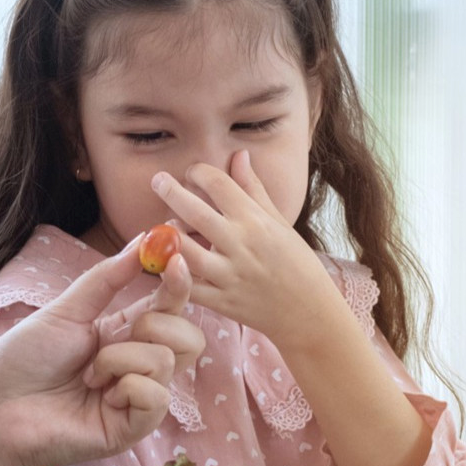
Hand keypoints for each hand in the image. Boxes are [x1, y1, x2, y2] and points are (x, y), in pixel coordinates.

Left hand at [0, 237, 203, 465]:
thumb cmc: (22, 360)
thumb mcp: (66, 310)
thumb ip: (107, 279)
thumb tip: (143, 240)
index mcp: (123, 334)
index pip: (170, 307)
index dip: (179, 283)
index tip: (175, 259)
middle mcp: (136, 366)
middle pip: (189, 337)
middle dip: (158, 323)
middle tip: (119, 332)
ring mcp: (137, 398)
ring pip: (167, 361)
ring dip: (121, 358)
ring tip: (88, 375)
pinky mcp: (133, 428)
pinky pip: (156, 396)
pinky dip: (127, 387)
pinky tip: (99, 397)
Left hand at [151, 149, 348, 345]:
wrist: (308, 311)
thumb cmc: (296, 262)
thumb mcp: (279, 221)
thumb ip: (253, 188)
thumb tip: (239, 154)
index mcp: (255, 220)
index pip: (218, 184)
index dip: (199, 172)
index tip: (193, 172)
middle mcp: (240, 244)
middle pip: (195, 211)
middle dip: (170, 191)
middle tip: (158, 180)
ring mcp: (229, 275)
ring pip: (185, 250)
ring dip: (169, 235)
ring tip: (164, 227)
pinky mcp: (221, 301)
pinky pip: (187, 286)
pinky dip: (171, 274)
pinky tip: (165, 261)